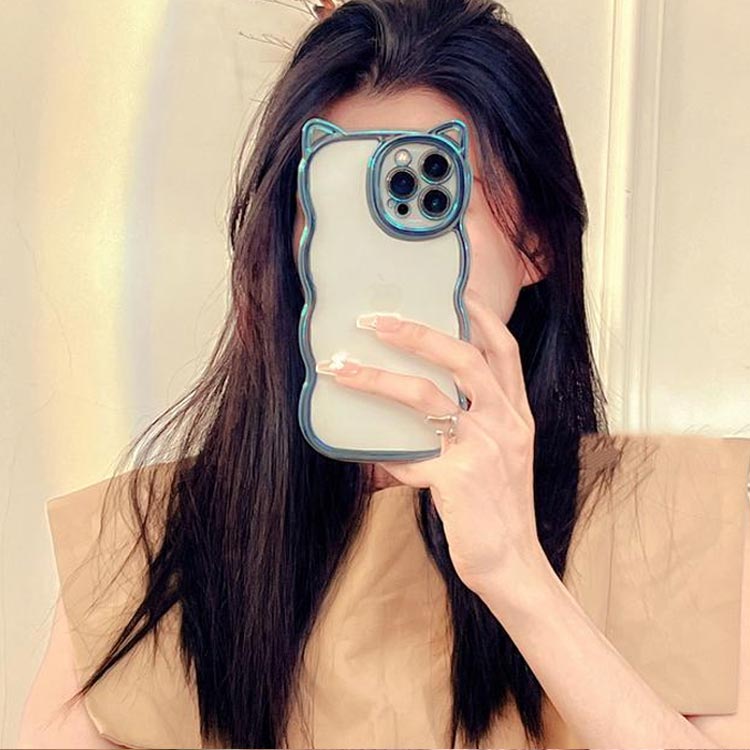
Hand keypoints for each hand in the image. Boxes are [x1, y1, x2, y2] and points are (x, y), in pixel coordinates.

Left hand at [318, 288, 545, 594]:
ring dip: (379, 378)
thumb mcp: (501, 456)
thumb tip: (424, 407)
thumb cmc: (499, 508)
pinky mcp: (458, 480)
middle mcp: (505, 424)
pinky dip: (382, 452)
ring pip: (427, 397)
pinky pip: (409, 456)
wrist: (512, 563)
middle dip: (419, 332)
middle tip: (378, 320)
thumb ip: (472, 426)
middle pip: (464, 359)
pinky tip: (357, 449)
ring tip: (343, 366)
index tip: (454, 291)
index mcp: (516, 414)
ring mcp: (483, 450)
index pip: (504, 351)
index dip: (480, 317)